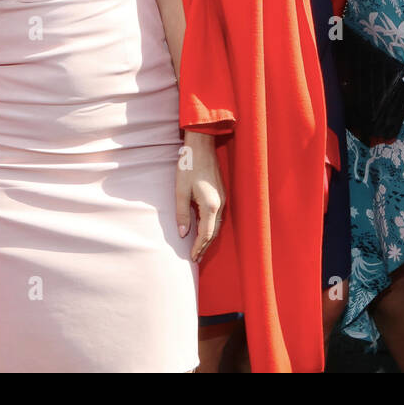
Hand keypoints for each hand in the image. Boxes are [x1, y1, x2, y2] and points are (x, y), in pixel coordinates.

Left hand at [176, 131, 224, 262]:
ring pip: (217, 225)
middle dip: (205, 246)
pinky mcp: (221, 193)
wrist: (201, 146)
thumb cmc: (189, 167)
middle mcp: (220, 204)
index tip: (192, 258)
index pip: (206, 234)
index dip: (199, 247)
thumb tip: (183, 234)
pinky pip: (217, 216)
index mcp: (210, 205)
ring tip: (199, 248)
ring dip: (208, 238)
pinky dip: (210, 227)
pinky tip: (202, 229)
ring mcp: (222, 198)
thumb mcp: (180, 191)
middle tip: (196, 259)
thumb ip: (182, 214)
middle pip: (214, 232)